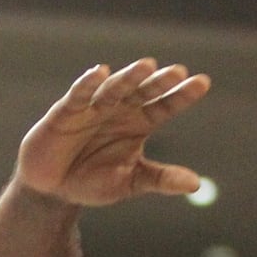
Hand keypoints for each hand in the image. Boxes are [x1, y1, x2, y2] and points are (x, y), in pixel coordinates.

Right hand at [15, 59, 210, 206]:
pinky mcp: (66, 110)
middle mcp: (120, 109)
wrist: (53, 190)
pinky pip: (79, 94)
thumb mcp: (130, 182)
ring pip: (115, 88)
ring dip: (130, 77)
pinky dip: (89, 84)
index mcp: (139, 123)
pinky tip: (101, 73)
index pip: (165, 106)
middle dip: (159, 82)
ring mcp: (94, 107)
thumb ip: (160, 179)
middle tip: (178, 72)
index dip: (182, 95)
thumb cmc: (93, 181)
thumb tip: (195, 184)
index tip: (203, 82)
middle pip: (143, 91)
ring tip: (147, 66)